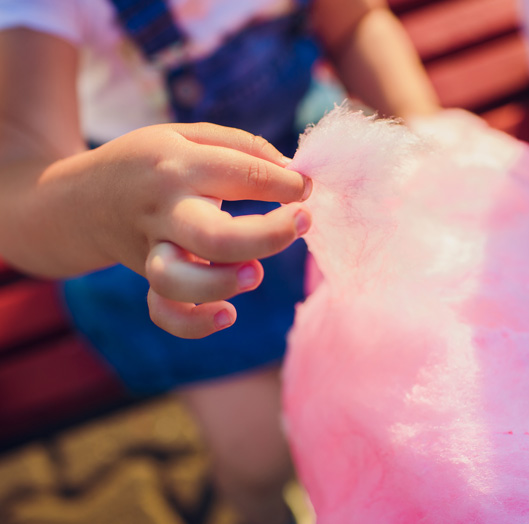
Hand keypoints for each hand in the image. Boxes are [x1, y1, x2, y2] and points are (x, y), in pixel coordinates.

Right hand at [59, 123, 311, 337]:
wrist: (82, 199)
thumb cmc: (148, 162)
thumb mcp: (187, 136)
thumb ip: (242, 147)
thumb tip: (292, 173)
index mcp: (179, 165)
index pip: (242, 174)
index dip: (286, 184)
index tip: (304, 187)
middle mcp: (165, 210)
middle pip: (216, 237)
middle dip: (269, 235)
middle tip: (303, 220)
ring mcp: (153, 249)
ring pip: (180, 282)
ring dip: (224, 283)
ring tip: (256, 274)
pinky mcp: (148, 277)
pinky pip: (164, 311)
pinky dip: (194, 322)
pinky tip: (228, 315)